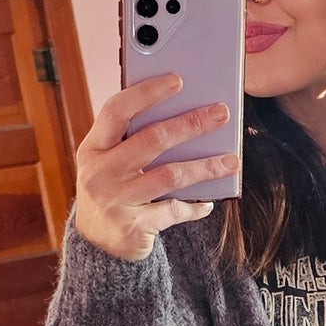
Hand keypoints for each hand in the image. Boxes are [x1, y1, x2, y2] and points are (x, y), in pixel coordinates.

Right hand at [73, 77, 236, 260]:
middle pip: (152, 139)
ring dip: (205, 166)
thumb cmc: (111, 190)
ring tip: (232, 161)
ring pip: (170, 175)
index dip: (146, 92)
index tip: (177, 80)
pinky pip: (173, 210)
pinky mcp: (133, 227)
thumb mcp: (109, 162)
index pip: (116, 110)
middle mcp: (100, 172)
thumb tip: (184, 110)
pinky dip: (194, 206)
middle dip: (191, 124)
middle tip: (222, 113)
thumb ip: (131, 139)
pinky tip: (209, 202)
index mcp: (93, 148)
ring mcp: (115, 200)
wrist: (96, 245)